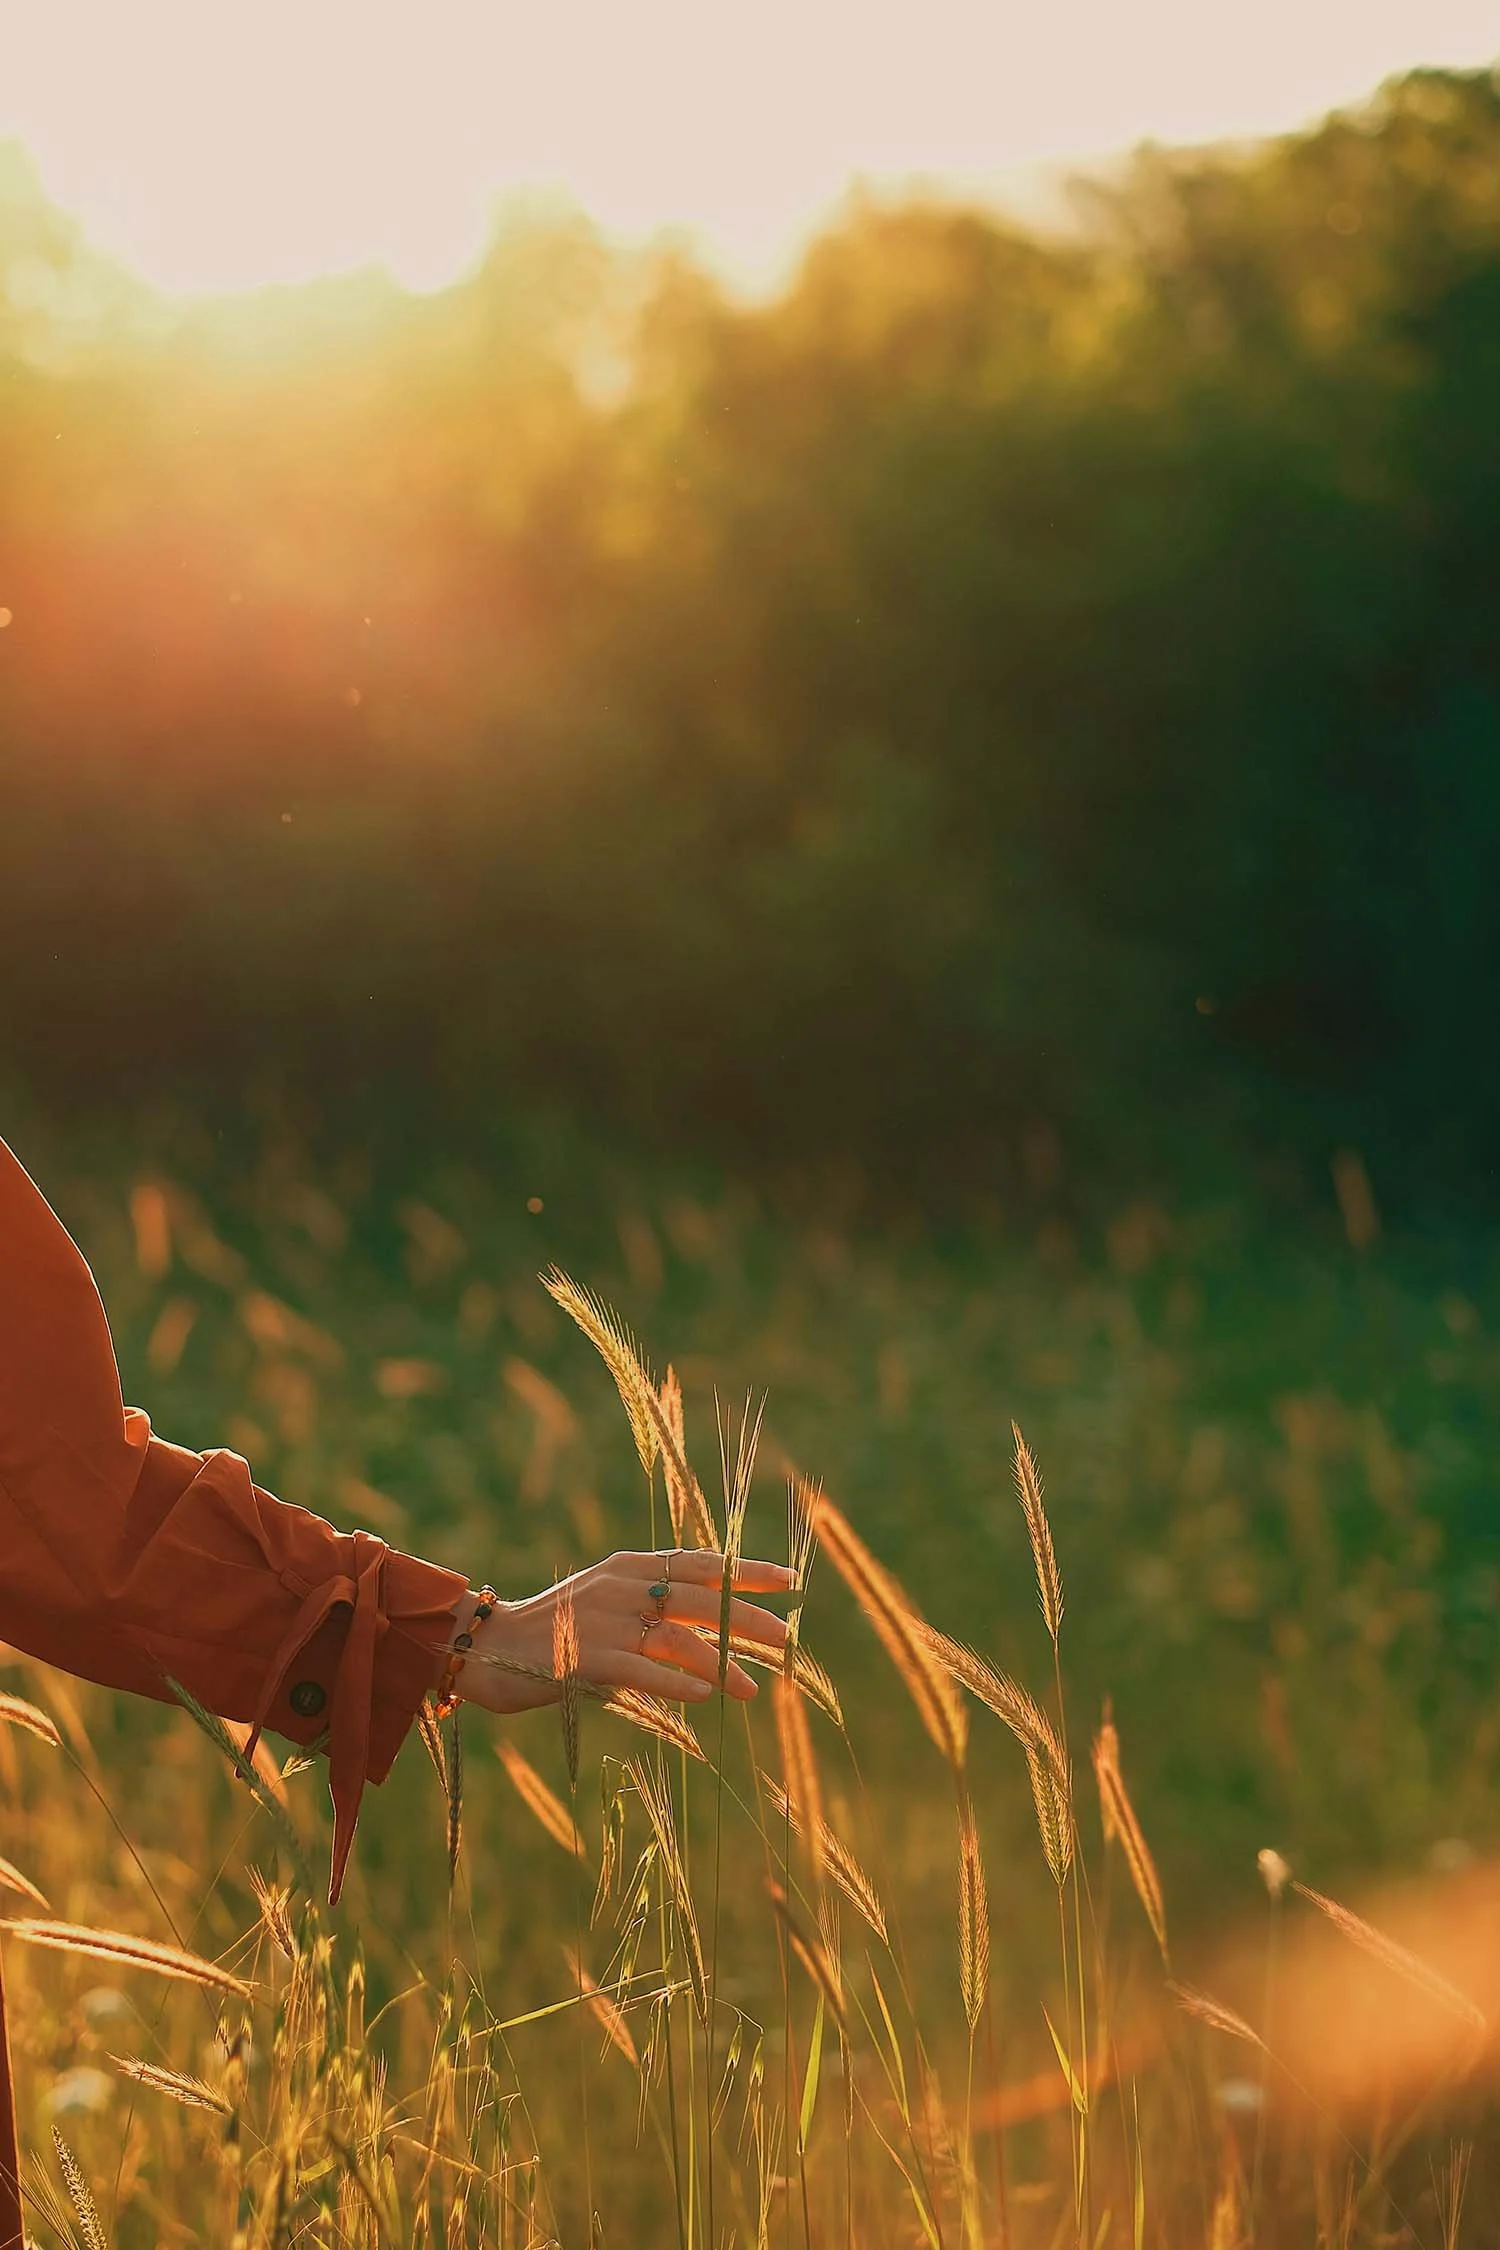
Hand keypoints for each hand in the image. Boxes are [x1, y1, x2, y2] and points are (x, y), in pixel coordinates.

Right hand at [453, 1550, 796, 1716]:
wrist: (487, 1646)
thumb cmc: (557, 1629)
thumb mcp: (607, 1601)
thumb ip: (652, 1605)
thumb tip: (715, 1624)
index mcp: (629, 1567)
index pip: (699, 1563)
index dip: (744, 1569)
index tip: (790, 1579)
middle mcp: (621, 1588)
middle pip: (698, 1599)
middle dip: (747, 1618)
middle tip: (787, 1638)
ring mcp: (603, 1623)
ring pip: (676, 1637)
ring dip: (720, 1662)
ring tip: (752, 1689)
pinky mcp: (584, 1660)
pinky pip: (641, 1671)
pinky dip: (676, 1682)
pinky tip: (706, 1695)